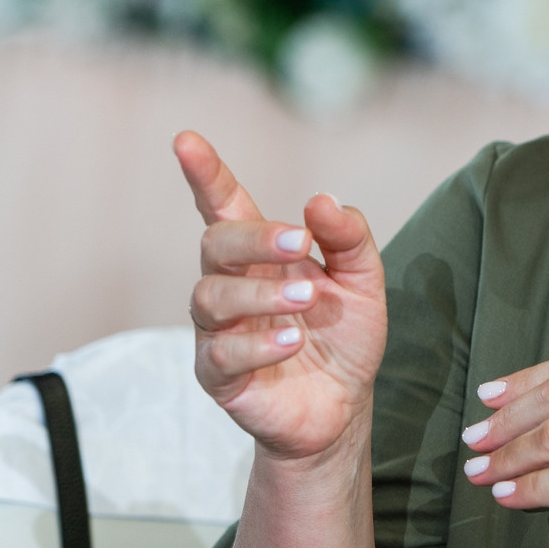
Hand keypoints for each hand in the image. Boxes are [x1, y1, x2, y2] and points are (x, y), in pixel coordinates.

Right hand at [176, 131, 388, 461]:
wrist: (344, 406)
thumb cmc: (344, 336)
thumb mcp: (362, 281)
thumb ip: (348, 238)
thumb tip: (321, 200)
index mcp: (261, 255)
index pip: (225, 206)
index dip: (206, 175)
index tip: (186, 141)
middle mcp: (231, 285)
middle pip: (215, 244)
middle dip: (254, 238)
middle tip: (300, 243)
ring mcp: (219, 331)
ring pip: (211, 297)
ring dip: (261, 293)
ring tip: (308, 299)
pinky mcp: (219, 375)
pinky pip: (223, 354)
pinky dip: (259, 343)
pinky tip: (294, 341)